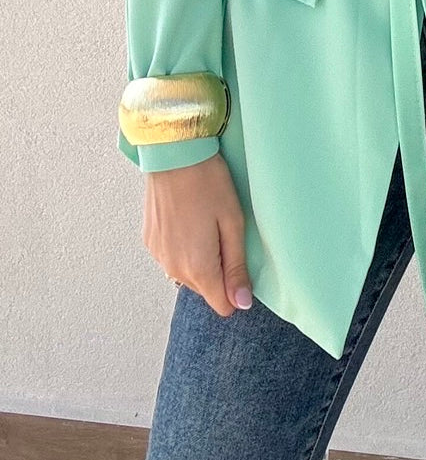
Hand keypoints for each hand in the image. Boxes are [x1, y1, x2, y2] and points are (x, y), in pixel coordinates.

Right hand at [142, 152, 252, 317]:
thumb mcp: (233, 222)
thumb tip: (241, 304)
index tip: (239, 258)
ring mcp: (158, 256)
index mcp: (198, 268)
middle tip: (223, 232)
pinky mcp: (149, 241)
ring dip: (199, 258)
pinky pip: (172, 257)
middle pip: (205, 289)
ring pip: (187, 274)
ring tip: (204, 222)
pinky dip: (183, 247)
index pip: (222, 306)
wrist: (174, 154)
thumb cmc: (209, 183)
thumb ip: (237, 267)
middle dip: (219, 270)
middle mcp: (173, 269)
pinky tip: (188, 218)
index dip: (236, 288)